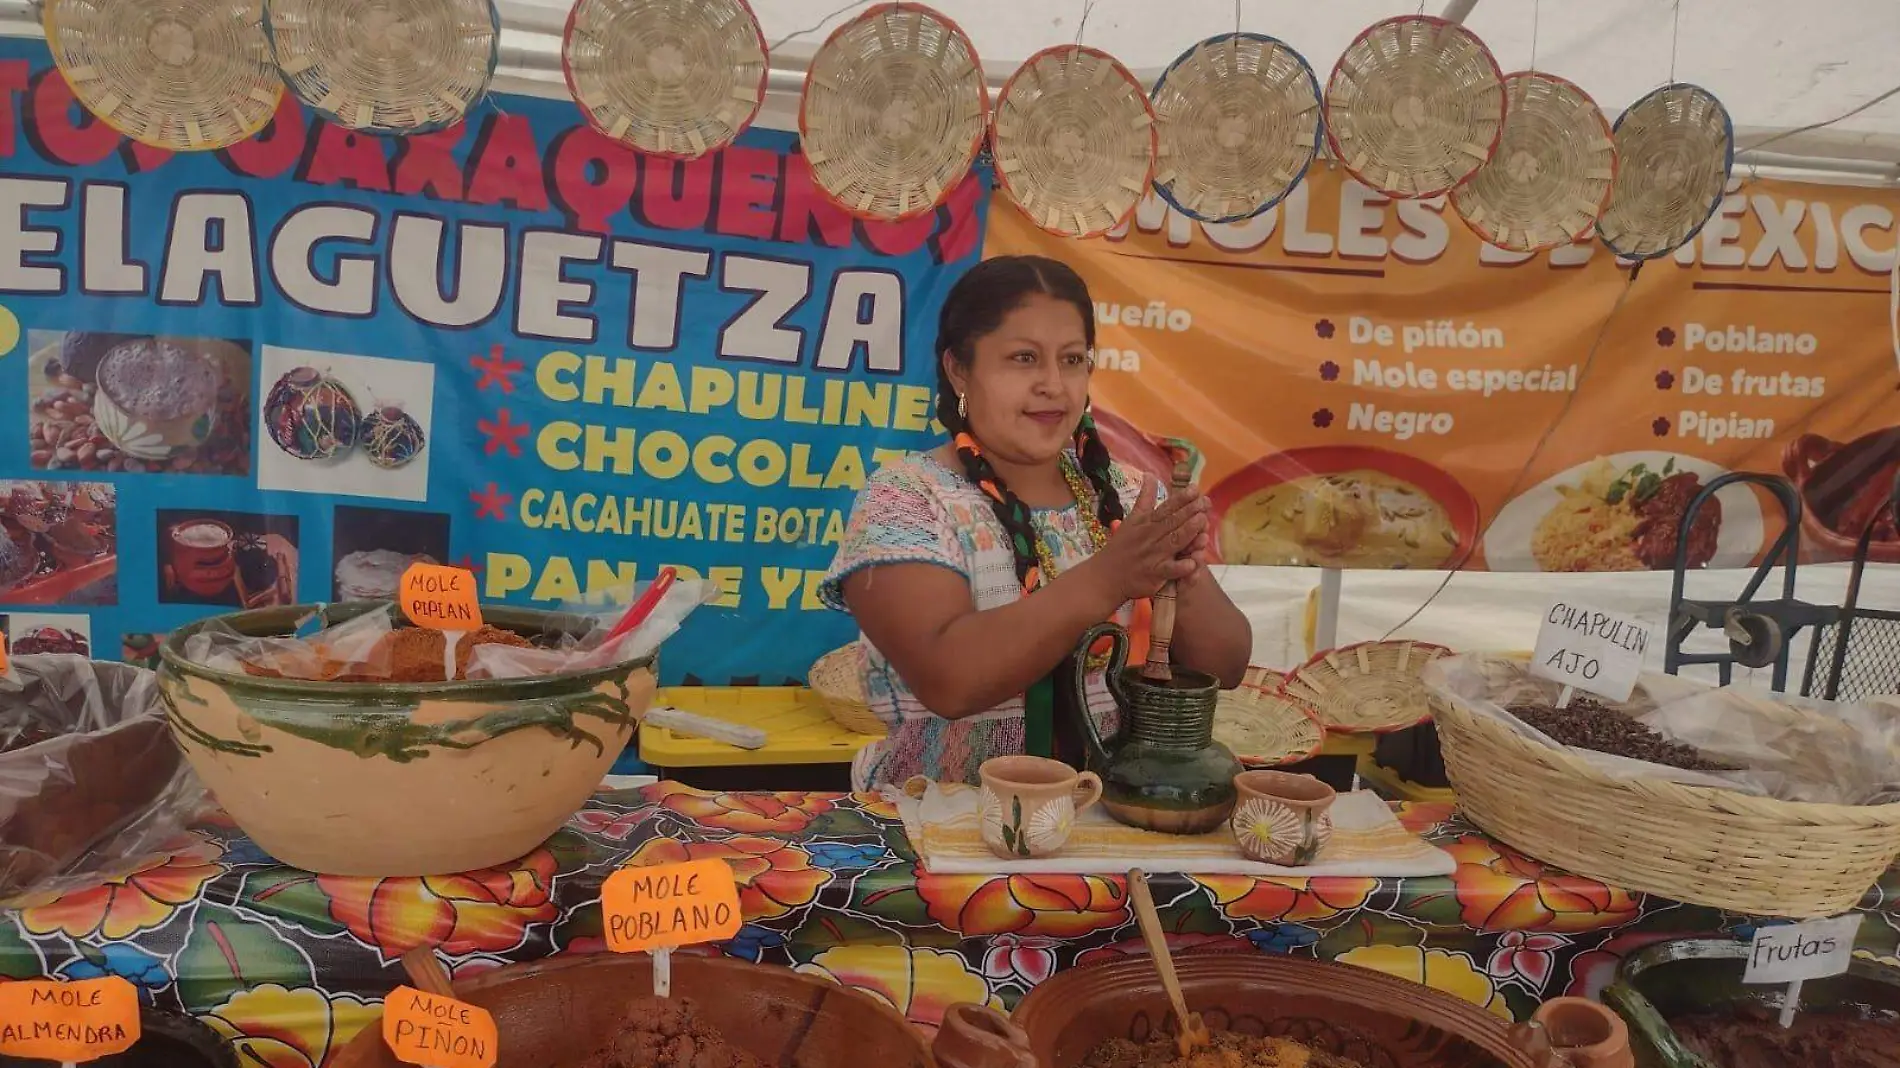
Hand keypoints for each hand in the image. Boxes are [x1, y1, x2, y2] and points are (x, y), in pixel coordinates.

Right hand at [1079, 474, 1209, 602]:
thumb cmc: (1122, 546)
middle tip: (1205, 502)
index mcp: (1146, 522)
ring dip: (1188, 532)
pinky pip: (1169, 570)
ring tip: (1202, 521)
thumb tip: (1149, 474)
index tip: (1194, 489)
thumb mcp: (1132, 519)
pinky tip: (1192, 563)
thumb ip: (1145, 498)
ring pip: (1173, 542)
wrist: (1106, 575)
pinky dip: (1180, 567)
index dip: (1180, 498)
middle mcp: (1150, 536)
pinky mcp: (1154, 575)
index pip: (1166, 508)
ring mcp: (1153, 556)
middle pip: (1172, 522)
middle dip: (1189, 511)